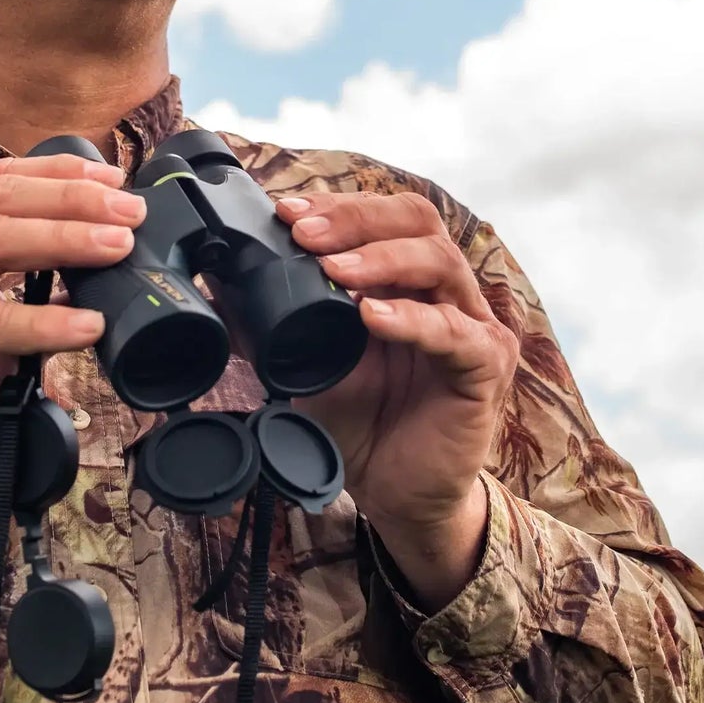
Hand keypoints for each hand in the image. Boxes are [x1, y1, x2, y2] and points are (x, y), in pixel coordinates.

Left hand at [275, 190, 518, 610]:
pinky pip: (454, 333)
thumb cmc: (362, 421)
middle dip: (356, 219)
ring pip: (439, 262)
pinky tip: (374, 317)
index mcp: (406, 278)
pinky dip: (412, 318)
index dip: (339, 207)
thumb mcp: (306, 363)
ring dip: (380, 259)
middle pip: (417, 221)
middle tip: (305, 234)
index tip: (287, 212)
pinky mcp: (485, 367)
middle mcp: (445, 291)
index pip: (383, 217)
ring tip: (335, 269)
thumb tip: (218, 283)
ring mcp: (472, 325)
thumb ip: (273, 322)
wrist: (396, 495)